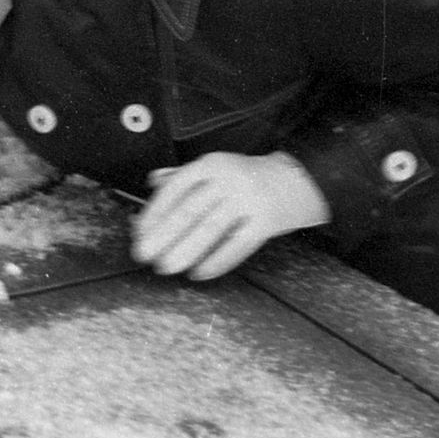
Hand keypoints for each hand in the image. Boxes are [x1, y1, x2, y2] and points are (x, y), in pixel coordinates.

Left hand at [130, 151, 328, 280]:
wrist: (300, 179)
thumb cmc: (249, 177)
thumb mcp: (216, 167)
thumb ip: (184, 175)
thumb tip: (152, 182)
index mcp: (210, 164)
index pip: (174, 189)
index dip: (154, 213)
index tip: (138, 232)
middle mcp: (228, 179)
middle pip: (190, 210)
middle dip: (163, 235)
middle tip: (144, 254)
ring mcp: (249, 200)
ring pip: (211, 229)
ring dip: (185, 250)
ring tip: (166, 267)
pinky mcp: (266, 222)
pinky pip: (237, 245)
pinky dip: (216, 261)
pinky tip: (199, 272)